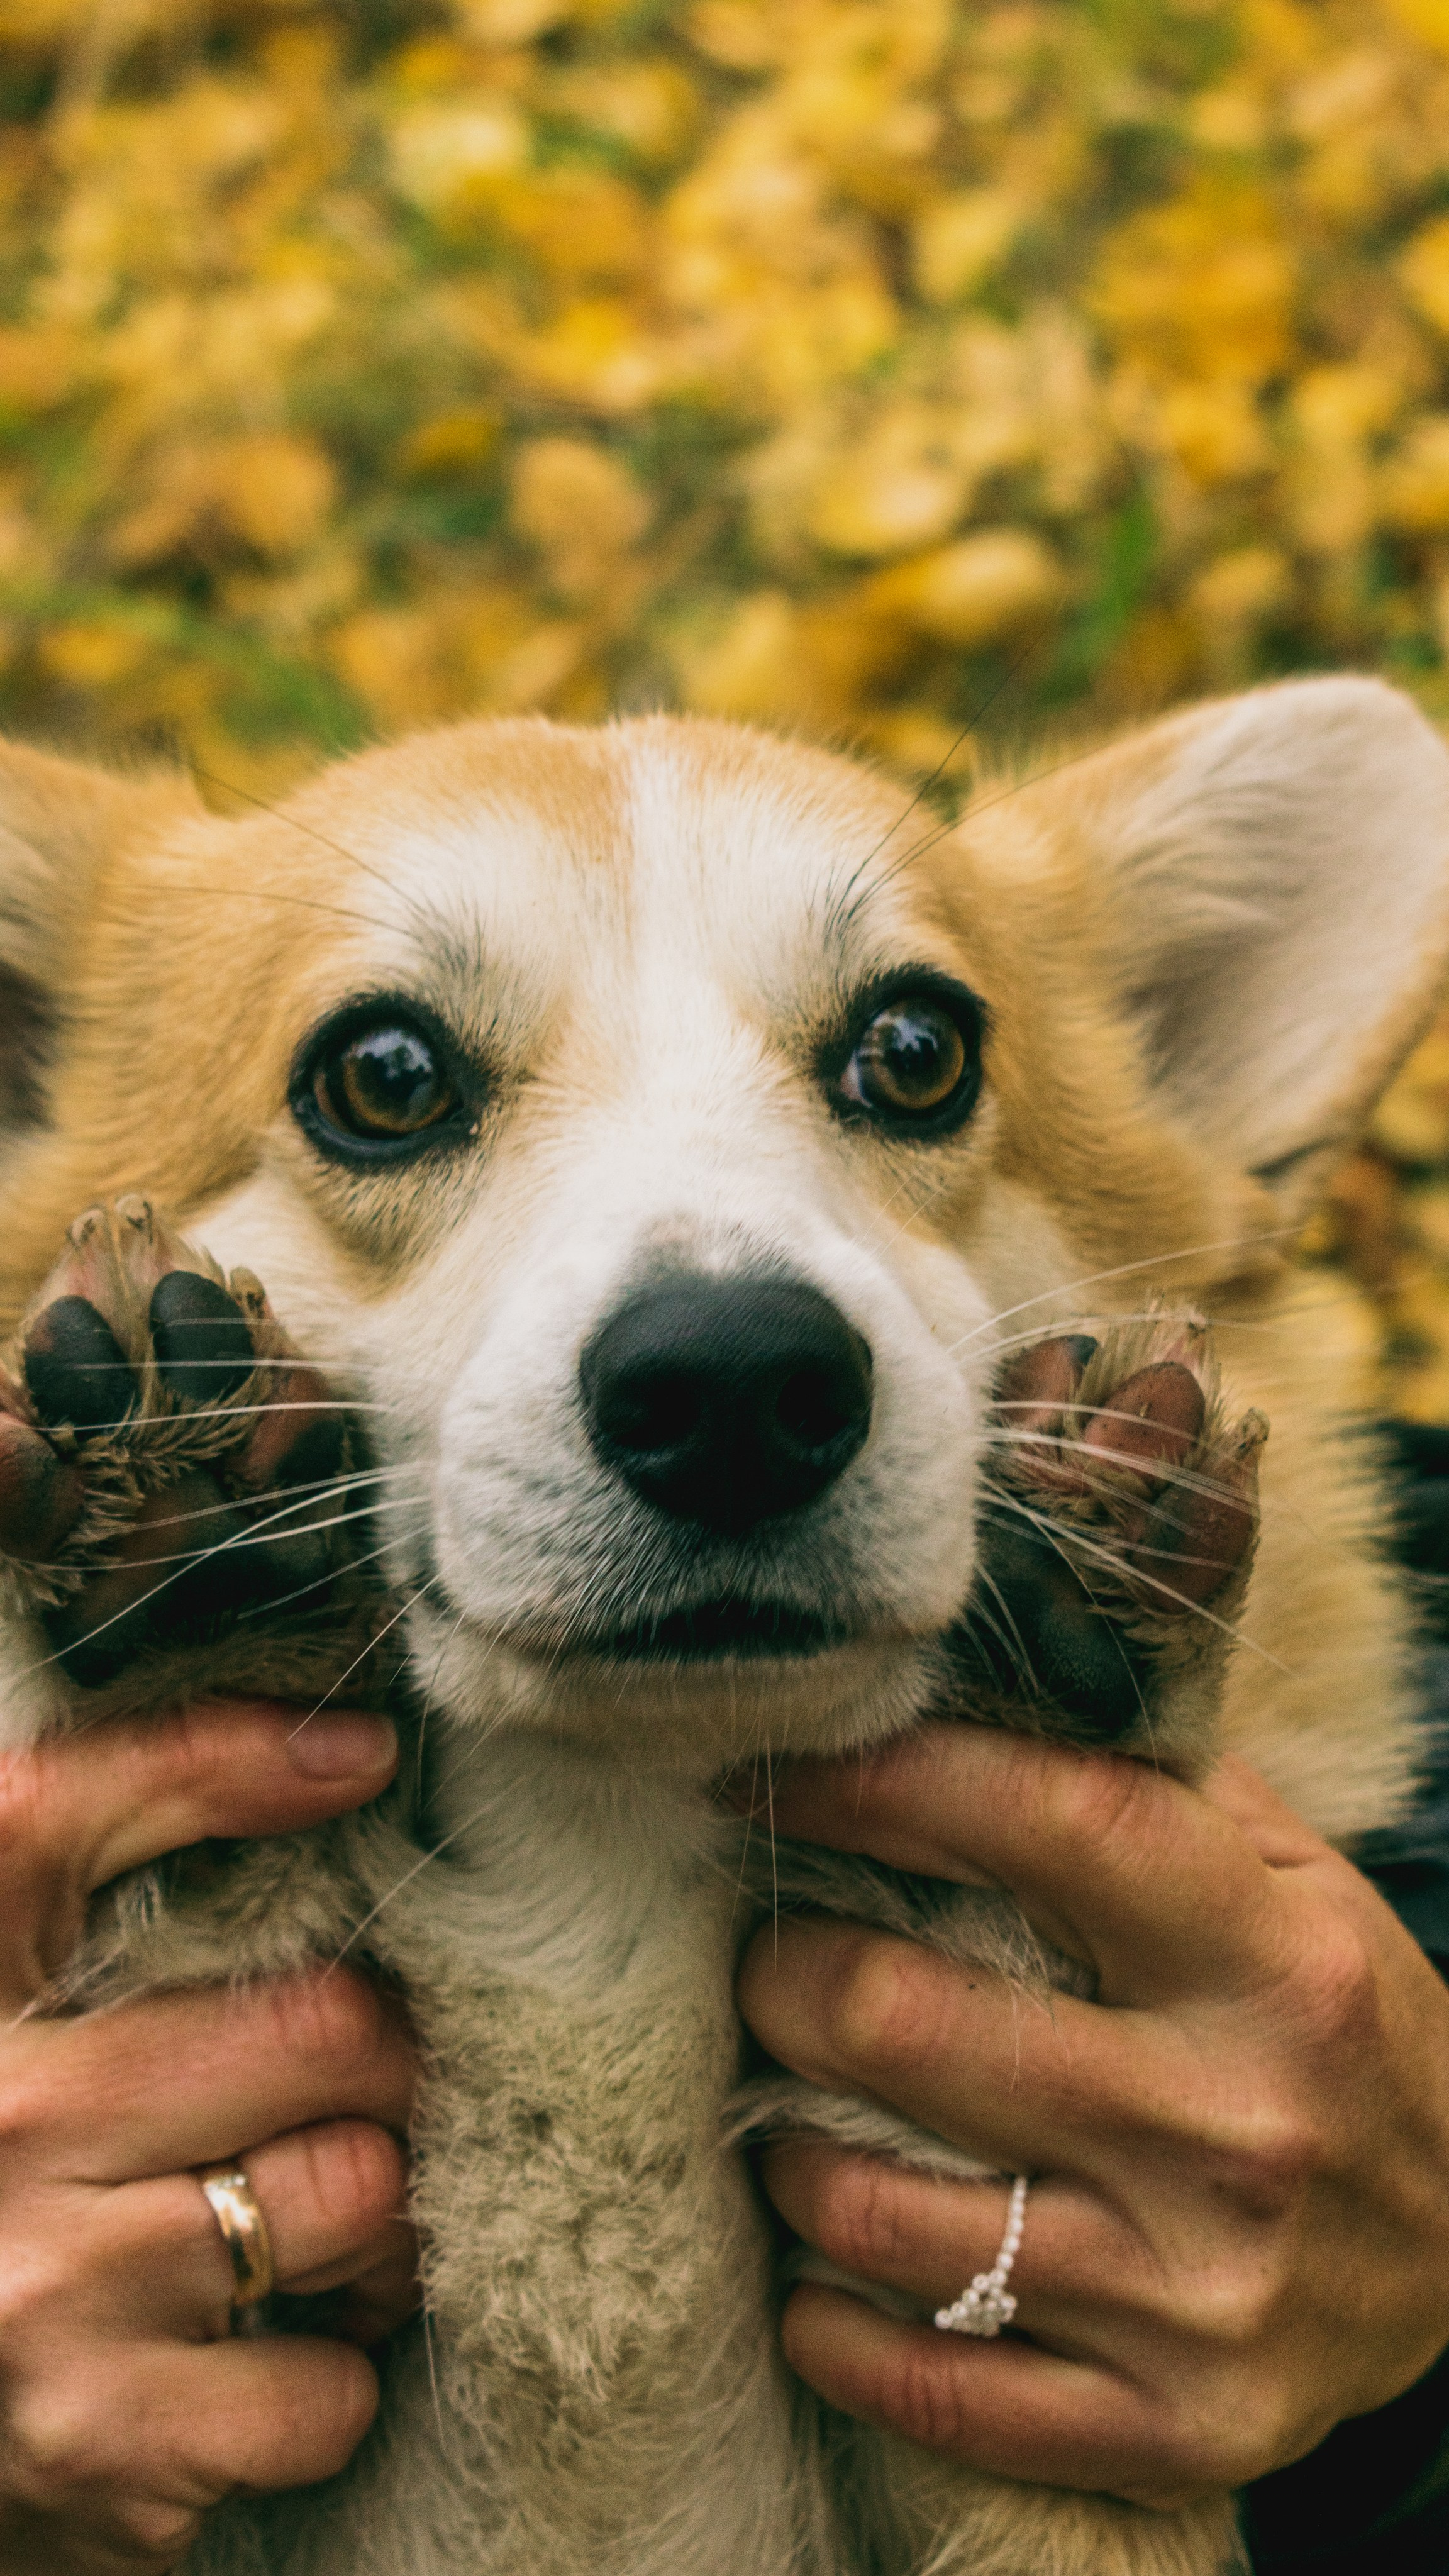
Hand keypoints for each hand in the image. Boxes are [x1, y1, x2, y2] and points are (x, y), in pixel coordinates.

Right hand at [0, 1699, 417, 2573]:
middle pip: (320, 2030)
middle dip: (377, 2063)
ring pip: (357, 2197)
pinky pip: (328, 2388)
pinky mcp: (108, 2445)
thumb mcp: (26, 2009)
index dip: (231, 1760)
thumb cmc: (7, 2181)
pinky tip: (254, 2357)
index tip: (361, 1758)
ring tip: (307, 2223)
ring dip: (371, 2221)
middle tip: (347, 2091)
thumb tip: (349, 1757)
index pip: (69, 1814)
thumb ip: (127, 1874)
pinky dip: (325, 2382)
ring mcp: (49, 2290)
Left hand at [736, 1727, 1448, 2506]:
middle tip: (775, 1956)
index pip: (1053, 1825)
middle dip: (790, 1973)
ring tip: (795, 2105)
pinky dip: (827, 2321)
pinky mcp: (1165, 2429)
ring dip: (787, 2144)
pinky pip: (921, 2380)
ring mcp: (1195, 2296)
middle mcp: (1234, 2129)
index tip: (785, 1767)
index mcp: (1275, 1962)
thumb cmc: (1342, 2031)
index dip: (888, 1782)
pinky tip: (818, 2266)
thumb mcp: (1297, 1884)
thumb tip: (976, 1694)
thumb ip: (1151, 1784)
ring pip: (873, 2211)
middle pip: (905, 2020)